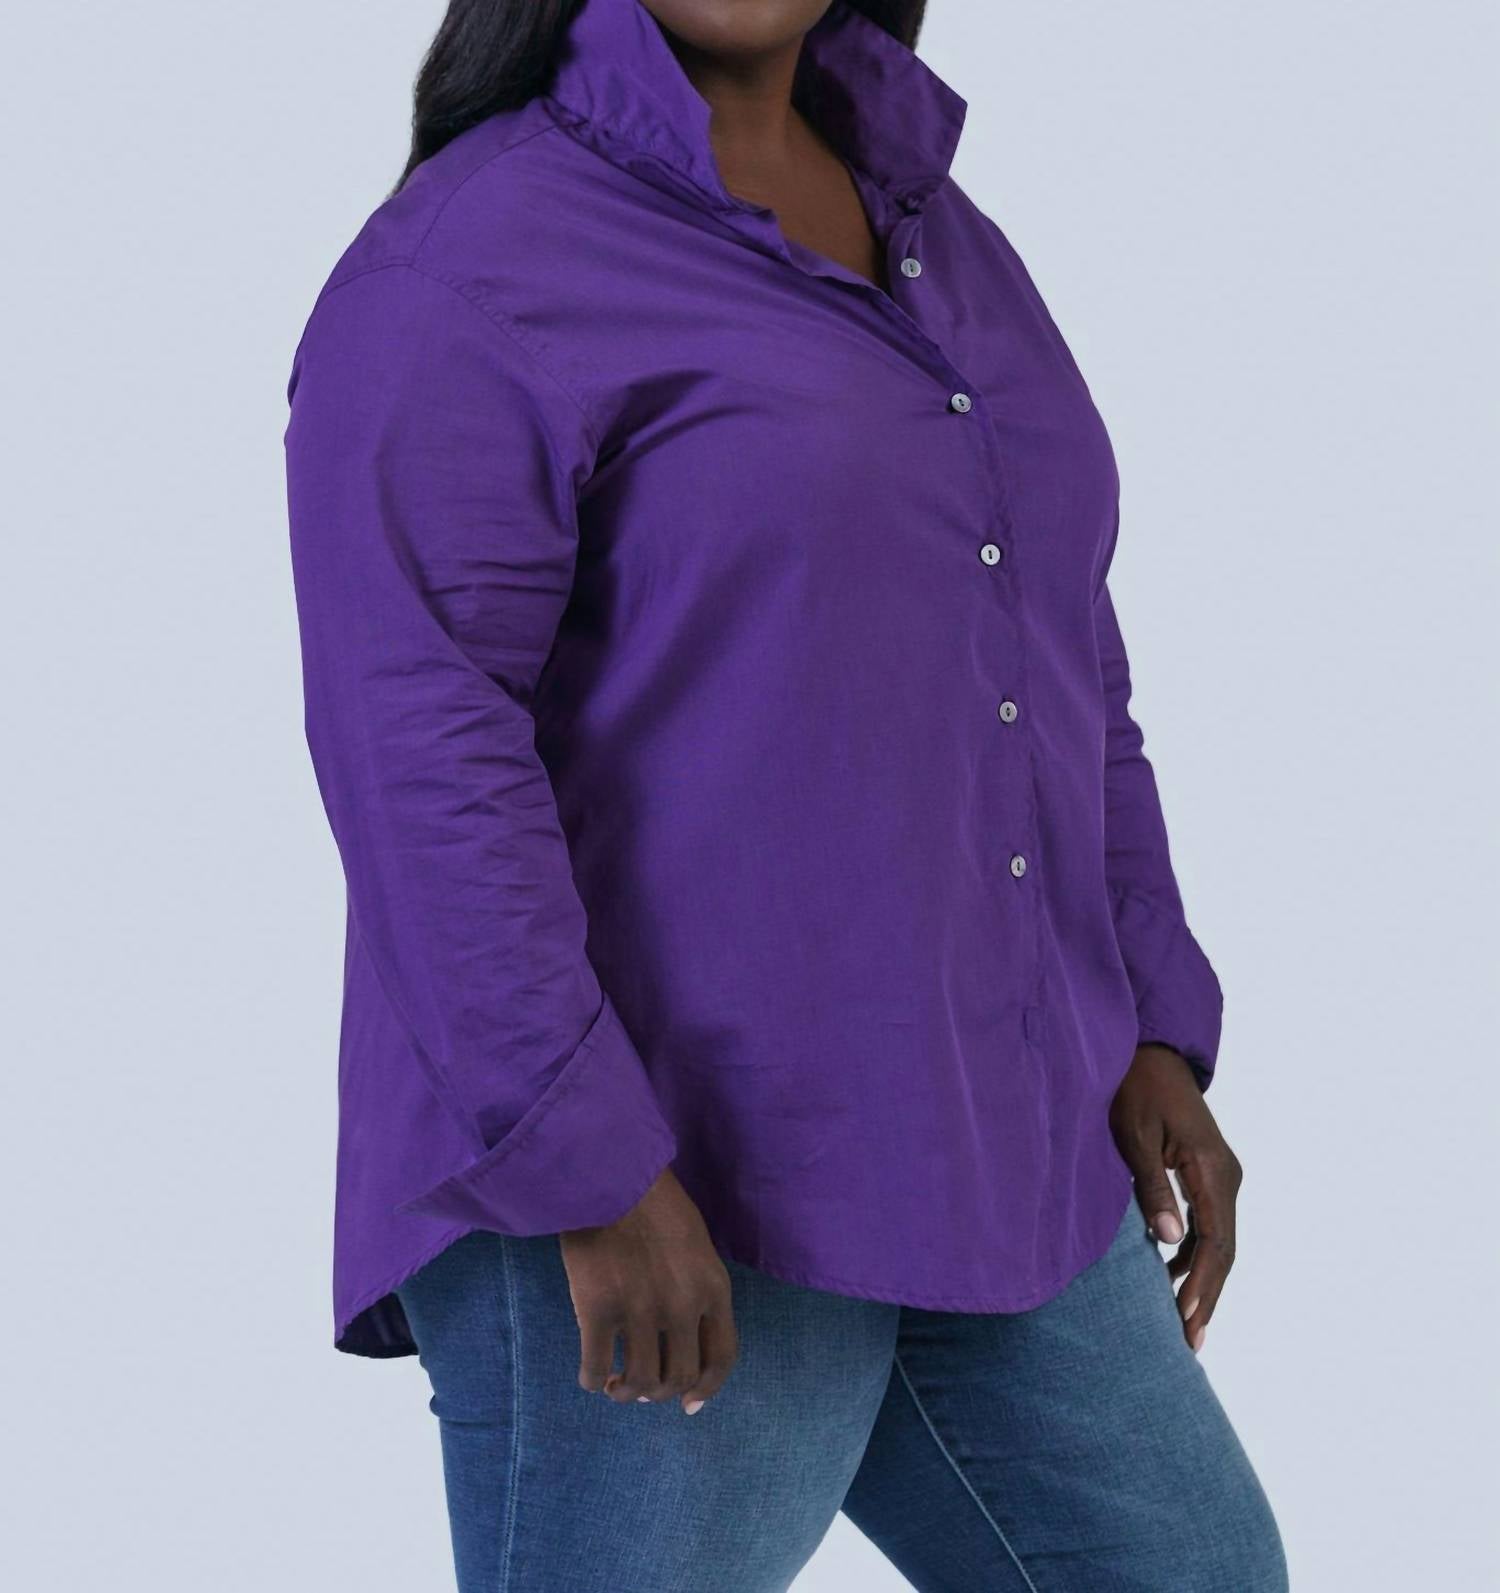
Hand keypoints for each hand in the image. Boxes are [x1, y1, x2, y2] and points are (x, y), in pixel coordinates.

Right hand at [560, 1167, 737, 1413]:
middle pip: (680, 1377)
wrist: (610, 1169)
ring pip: (640, 1382)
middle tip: (643, 1387)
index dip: (706, 1389)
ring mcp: (640, 1311)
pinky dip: (593, 1380)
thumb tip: (683, 1333)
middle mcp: (683, 1306)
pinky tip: (590, 1375)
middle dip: (661, 1392)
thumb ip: (696, 1286)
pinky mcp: (597, 1310)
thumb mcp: (695, 1242)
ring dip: (627, 1393)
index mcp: (713, 1287)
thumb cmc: (652, 1198)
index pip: (722, 1357)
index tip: (689, 1404)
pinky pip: (595, 1368)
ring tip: (616, 1386)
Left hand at [1109, 1043, 1242, 1353]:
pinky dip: (1194, 1253)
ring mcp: (1221, 1175)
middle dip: (1207, 1295)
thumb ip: (1151, 1187)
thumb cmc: (1135, 1089)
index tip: (1187, 1318)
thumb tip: (1168, 1242)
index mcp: (1212, 1169)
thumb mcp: (1133, 1136)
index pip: (1216, 1241)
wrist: (1150, 1052)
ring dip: (1202, 1279)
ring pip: (1219, 1240)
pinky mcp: (1207, 1174)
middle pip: (1224, 1249)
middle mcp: (1227, 1176)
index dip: (1203, 1283)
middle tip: (1190, 1341)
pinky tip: (1171, 1277)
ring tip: (1183, 1323)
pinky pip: (1209, 1224)